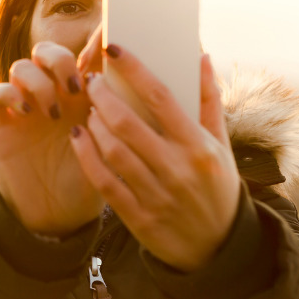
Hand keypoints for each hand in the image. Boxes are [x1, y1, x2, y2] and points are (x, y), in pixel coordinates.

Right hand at [0, 37, 103, 236]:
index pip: (84, 56)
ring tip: (53, 111)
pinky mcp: (2, 124)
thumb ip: (122, 123)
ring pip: (21, 66)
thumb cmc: (88, 183)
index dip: (93, 41)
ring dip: (37, 81)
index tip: (108, 38)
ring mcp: (25, 108)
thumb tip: (151, 96)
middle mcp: (52, 97)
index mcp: (82, 98)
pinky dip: (8, 93)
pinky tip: (25, 112)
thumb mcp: (113, 152)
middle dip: (60, 60)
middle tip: (75, 86)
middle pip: (47, 52)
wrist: (55, 216)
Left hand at [69, 46, 240, 270]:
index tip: (113, 49)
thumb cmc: (217, 186)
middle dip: (103, 96)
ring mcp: (157, 195)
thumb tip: (201, 56)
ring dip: (94, 124)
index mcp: (199, 147)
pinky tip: (78, 136)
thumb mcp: (221, 145)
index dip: (134, 70)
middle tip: (92, 81)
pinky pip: (104, 181)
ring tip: (89, 108)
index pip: (161, 97)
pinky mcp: (138, 217)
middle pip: (128, 123)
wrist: (217, 249)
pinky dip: (86, 156)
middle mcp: (178, 169)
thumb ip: (208, 101)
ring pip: (113, 150)